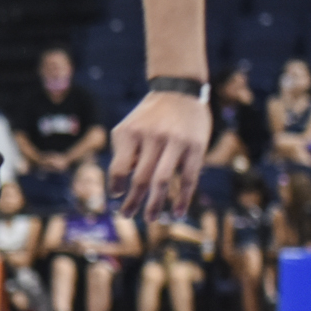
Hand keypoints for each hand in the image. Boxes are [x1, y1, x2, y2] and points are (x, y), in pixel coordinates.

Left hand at [108, 92, 209, 219]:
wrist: (179, 91)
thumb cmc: (149, 117)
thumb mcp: (129, 128)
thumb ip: (124, 154)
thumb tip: (123, 186)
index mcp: (131, 133)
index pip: (119, 168)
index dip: (115, 185)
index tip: (117, 195)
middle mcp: (152, 137)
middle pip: (140, 178)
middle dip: (132, 201)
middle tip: (127, 215)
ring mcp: (175, 142)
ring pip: (162, 181)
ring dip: (155, 204)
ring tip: (150, 218)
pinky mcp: (195, 147)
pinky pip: (188, 178)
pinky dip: (183, 198)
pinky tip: (178, 213)